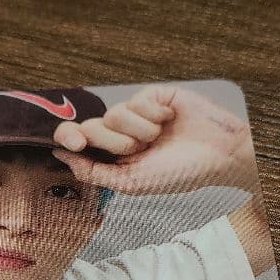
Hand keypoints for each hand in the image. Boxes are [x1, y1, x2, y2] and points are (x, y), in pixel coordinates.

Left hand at [51, 84, 258, 195]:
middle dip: (113, 140)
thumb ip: (94, 172)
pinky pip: (136, 99)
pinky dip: (153, 114)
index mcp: (113, 156)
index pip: (77, 141)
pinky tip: (169, 120)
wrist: (217, 155)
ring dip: (139, 130)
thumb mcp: (132, 183)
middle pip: (91, 126)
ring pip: (114, 113)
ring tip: (159, 137)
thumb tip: (62, 157)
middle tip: (138, 148)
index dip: (70, 138)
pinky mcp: (153, 96)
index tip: (74, 144)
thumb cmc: (179, 174)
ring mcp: (137, 113)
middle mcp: (121, 133)